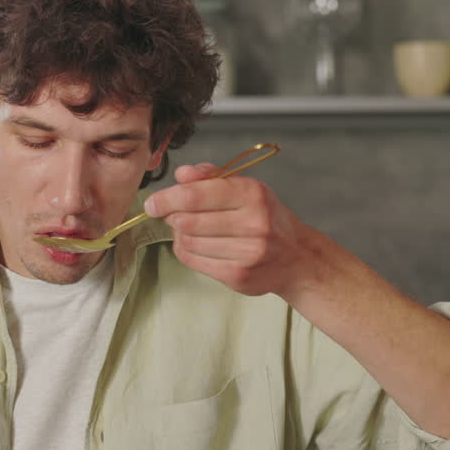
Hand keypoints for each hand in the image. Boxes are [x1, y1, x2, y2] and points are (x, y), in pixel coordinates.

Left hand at [144, 162, 309, 297]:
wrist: (296, 256)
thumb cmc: (265, 217)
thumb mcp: (244, 188)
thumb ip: (211, 177)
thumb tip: (181, 174)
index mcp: (252, 194)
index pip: (195, 195)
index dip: (167, 199)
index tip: (152, 203)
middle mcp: (254, 222)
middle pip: (187, 221)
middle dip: (173, 218)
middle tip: (173, 216)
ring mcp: (248, 251)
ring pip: (188, 242)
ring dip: (181, 236)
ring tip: (191, 231)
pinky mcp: (239, 275)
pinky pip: (193, 261)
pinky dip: (187, 252)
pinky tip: (197, 247)